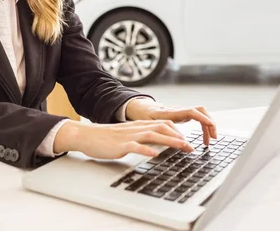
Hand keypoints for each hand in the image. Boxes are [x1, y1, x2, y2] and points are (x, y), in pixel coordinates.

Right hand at [53, 120, 193, 158]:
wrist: (87, 136)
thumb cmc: (106, 138)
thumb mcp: (127, 136)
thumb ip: (141, 138)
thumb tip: (156, 145)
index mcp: (139, 126)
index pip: (163, 124)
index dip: (177, 132)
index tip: (188, 141)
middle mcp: (136, 129)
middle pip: (162, 128)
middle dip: (179, 137)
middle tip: (191, 148)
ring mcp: (129, 136)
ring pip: (153, 135)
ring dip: (170, 141)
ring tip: (182, 147)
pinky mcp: (121, 145)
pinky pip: (136, 146)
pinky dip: (146, 150)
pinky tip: (155, 154)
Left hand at [126, 98, 217, 145]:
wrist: (141, 108)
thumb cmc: (144, 116)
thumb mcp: (148, 125)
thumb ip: (159, 131)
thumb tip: (176, 140)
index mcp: (171, 113)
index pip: (191, 111)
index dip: (202, 118)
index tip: (210, 126)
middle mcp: (179, 110)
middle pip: (201, 111)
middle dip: (210, 124)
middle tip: (213, 138)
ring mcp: (182, 112)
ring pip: (201, 115)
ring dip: (208, 127)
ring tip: (209, 142)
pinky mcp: (183, 115)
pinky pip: (198, 119)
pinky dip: (204, 128)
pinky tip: (203, 138)